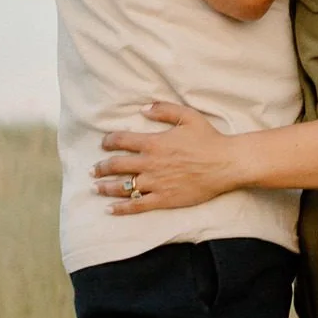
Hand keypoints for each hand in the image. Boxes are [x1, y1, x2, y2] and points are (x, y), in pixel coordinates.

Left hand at [93, 103, 246, 213]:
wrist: (226, 164)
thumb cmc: (209, 139)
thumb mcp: (188, 116)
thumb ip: (163, 109)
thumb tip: (142, 109)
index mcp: (154, 143)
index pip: (121, 141)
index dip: (108, 141)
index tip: (103, 144)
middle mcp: (151, 164)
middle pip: (116, 166)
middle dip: (100, 168)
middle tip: (92, 170)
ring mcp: (156, 183)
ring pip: (123, 187)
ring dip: (105, 187)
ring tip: (96, 188)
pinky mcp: (164, 199)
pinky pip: (137, 206)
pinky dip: (121, 208)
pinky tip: (110, 209)